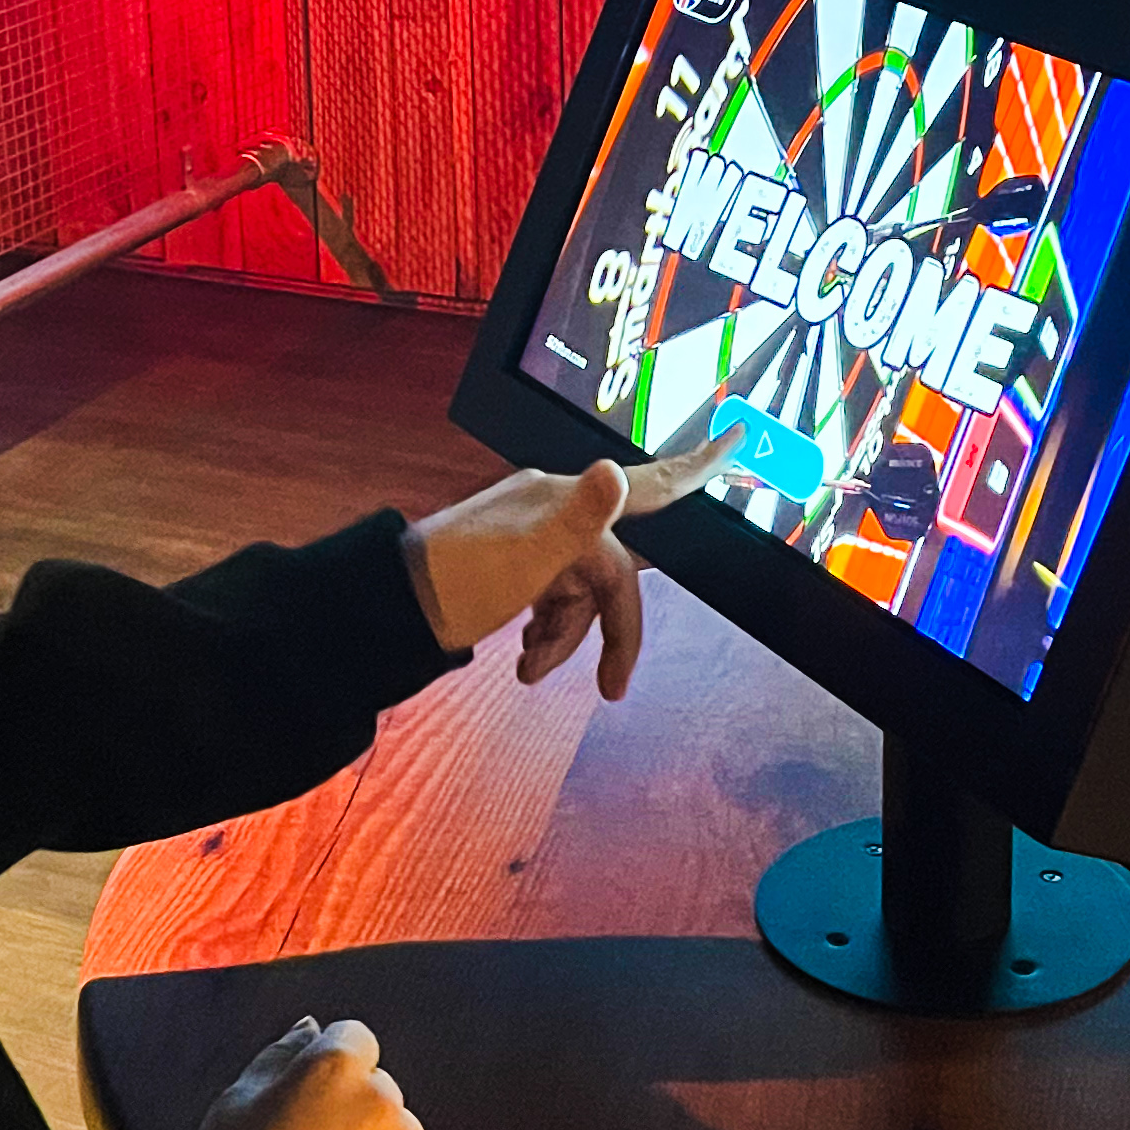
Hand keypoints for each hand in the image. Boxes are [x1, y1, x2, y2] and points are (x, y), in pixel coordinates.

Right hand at [185, 1017, 435, 1129]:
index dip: (329, 1066)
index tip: (308, 1099)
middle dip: (352, 1105)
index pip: (354, 1037)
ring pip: (397, 1127)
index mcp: (333, 1065)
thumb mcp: (237, 1099)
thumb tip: (312, 1027)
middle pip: (376, 1085)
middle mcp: (380, 1096)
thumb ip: (282, 1053)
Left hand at [404, 423, 739, 696]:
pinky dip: (545, 635)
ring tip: (530, 670)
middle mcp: (552, 512)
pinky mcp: (512, 568)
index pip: (645, 485)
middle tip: (613, 689)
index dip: (696, 468)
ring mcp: (532, 540)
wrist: (391, 613)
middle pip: (611, 572)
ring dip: (565, 639)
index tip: (738, 440)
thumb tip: (612, 472)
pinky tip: (522, 662)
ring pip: (580, 593)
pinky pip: (551, 601)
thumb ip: (579, 518)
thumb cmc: (457, 583)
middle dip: (610, 630)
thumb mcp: (526, 557)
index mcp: (563, 500)